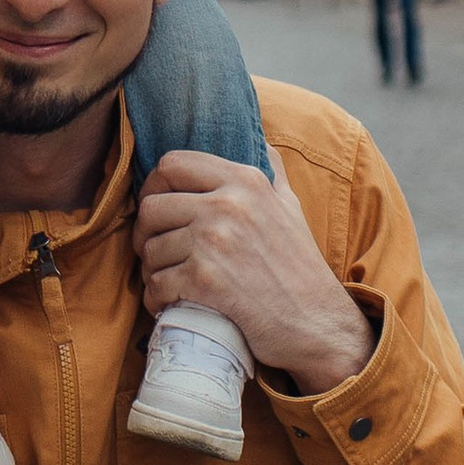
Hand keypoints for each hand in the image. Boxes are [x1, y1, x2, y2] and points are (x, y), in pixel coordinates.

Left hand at [135, 152, 378, 396]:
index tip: (158, 209)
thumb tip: (260, 142)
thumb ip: (272, 172)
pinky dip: (158, 299)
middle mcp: (228, 205)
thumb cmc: (300, 267)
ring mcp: (214, 242)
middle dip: (146, 233)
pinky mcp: (205, 280)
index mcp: (245, 180)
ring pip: (150, 249)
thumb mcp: (290, 207)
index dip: (154, 186)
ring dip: (153, 271)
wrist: (317, 323)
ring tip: (169, 280)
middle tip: (156, 251)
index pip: (172, 164)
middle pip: (151, 207)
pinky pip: (156, 284)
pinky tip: (171, 304)